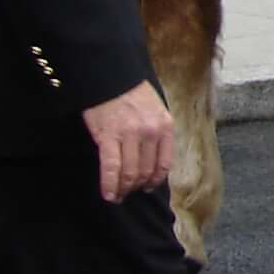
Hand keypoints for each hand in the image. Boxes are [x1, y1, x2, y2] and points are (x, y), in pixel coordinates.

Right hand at [83, 80, 174, 201]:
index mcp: (165, 126)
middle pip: (146, 171)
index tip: (147, 188)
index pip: (164, 164)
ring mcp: (130, 135)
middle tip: (129, 192)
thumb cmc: (132, 94)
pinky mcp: (108, 137)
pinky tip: (108, 195)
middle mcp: (151, 132)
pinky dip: (109, 185)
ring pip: (129, 173)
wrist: (110, 77)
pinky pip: (111, 168)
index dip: (155, 180)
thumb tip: (154, 164)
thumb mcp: (156, 111)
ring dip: (123, 189)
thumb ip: (158, 134)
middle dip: (137, 187)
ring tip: (118, 195)